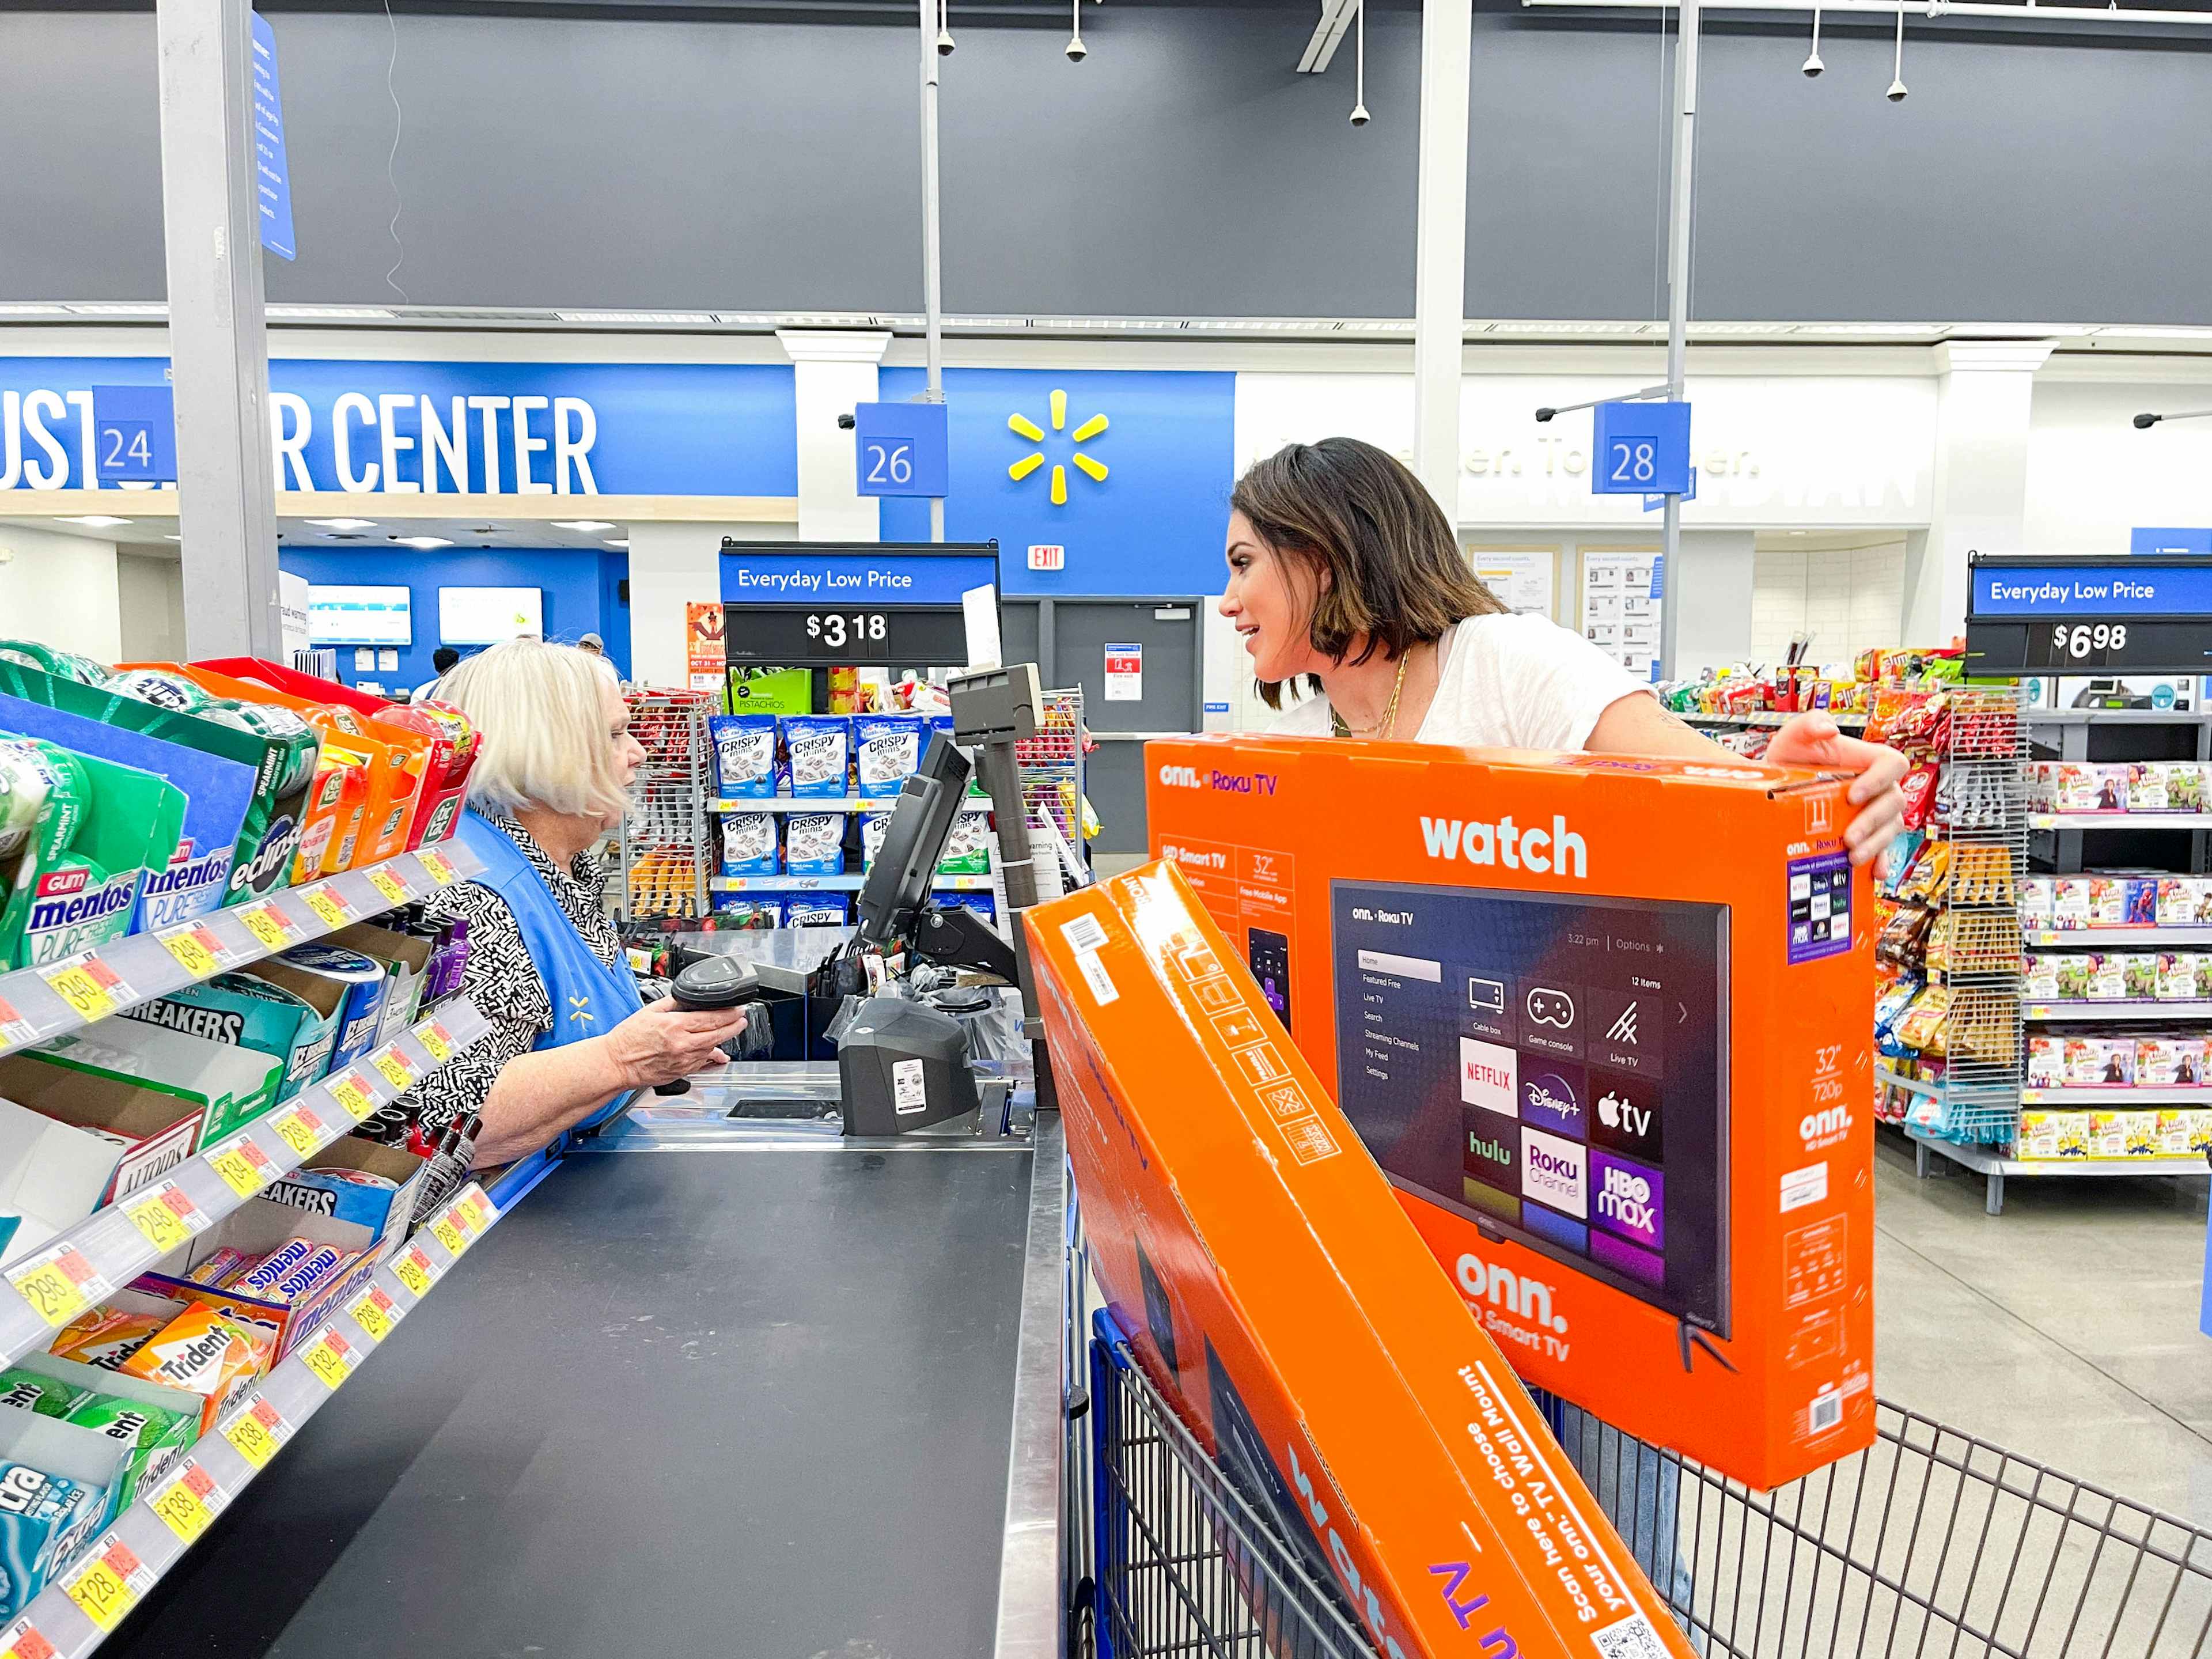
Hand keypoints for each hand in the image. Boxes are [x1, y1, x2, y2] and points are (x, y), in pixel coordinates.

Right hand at [604, 997, 750, 1088]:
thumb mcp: (650, 1011)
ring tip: (731, 1030)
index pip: (711, 1018)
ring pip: (712, 1049)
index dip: (729, 1014)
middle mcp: (682, 1045)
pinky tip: (717, 1052)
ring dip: (724, 1040)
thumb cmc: (628, 1038)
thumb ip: (673, 1003)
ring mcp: (683, 1061)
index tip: (738, 1009)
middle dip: (734, 1026)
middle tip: (742, 1019)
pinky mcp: (681, 1072)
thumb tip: (691, 999)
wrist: (616, 1063)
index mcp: (675, 1026)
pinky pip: (702, 1063)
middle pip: (718, 1035)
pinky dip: (711, 1055)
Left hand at [1765, 712, 1909, 866]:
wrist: (1776, 786)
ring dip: (1875, 844)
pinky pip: (1884, 849)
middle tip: (1849, 837)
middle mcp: (1878, 786)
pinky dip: (1881, 861)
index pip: (1893, 764)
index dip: (1881, 779)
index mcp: (1867, 760)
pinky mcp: (1867, 833)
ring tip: (1852, 857)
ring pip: (1891, 828)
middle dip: (1873, 821)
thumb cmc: (1792, 757)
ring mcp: (1874, 811)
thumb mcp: (1794, 736)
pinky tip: (1873, 872)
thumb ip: (1809, 723)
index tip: (1854, 794)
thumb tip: (1828, 728)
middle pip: (1894, 802)